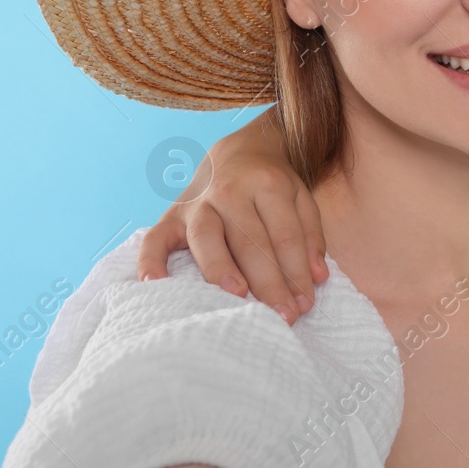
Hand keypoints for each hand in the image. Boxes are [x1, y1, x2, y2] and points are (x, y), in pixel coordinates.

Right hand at [135, 107, 325, 324]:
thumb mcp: (300, 198)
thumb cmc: (271, 185)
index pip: (285, 235)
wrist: (236, 151)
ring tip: (236, 296)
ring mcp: (198, 204)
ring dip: (220, 268)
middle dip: (268, 281)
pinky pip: (154, 239)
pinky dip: (151, 261)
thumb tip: (317, 277)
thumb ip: (310, 236)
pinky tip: (154, 285)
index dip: (296, 272)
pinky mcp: (171, 216)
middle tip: (281, 315)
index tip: (304, 305)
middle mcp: (230, 192)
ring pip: (207, 238)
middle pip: (250, 241)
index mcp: (267, 185)